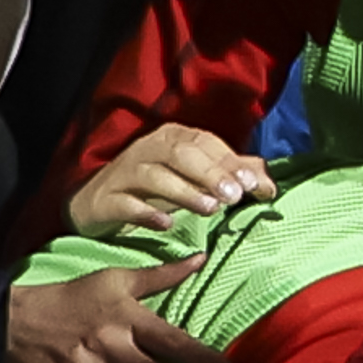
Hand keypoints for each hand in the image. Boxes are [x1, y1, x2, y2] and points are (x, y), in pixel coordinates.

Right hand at [71, 124, 271, 234]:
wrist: (96, 204)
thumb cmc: (152, 189)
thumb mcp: (192, 179)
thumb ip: (228, 176)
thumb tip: (267, 182)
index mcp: (172, 138)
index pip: (205, 143)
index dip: (230, 162)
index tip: (255, 185)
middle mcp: (148, 149)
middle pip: (181, 154)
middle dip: (211, 173)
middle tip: (234, 196)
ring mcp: (124, 173)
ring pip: (155, 176)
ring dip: (184, 191)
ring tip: (210, 209)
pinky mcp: (106, 199)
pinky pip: (126, 203)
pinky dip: (146, 212)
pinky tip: (166, 224)